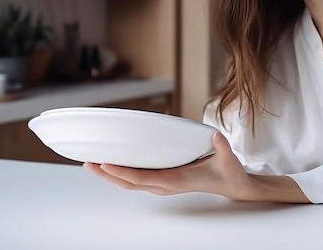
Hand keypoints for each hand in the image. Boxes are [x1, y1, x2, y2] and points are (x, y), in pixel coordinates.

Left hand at [83, 131, 253, 199]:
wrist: (233, 186)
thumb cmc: (229, 173)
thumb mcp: (227, 159)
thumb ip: (221, 148)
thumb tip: (215, 137)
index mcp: (177, 181)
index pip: (144, 178)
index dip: (123, 172)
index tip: (106, 164)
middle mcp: (165, 185)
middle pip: (129, 183)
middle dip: (107, 175)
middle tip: (88, 163)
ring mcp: (163, 184)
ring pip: (131, 183)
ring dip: (111, 175)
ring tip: (93, 164)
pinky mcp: (164, 181)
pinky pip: (138, 179)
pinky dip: (122, 173)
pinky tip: (113, 165)